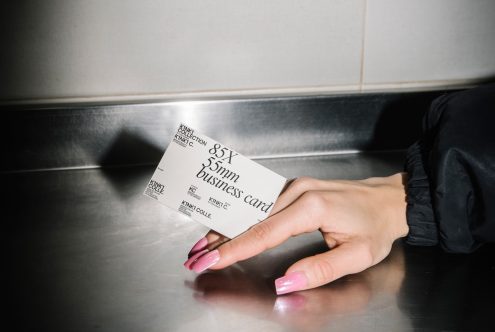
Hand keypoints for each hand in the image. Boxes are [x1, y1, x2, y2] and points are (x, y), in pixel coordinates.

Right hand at [184, 173, 408, 294]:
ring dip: (223, 228)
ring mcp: (293, 187)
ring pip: (250, 209)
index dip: (234, 249)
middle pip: (249, 219)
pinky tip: (224, 228)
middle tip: (193, 258)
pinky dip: (238, 219)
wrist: (387, 199)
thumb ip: (319, 270)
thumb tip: (284, 283)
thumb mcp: (356, 256)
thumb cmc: (374, 227)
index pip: (264, 233)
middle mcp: (297, 191)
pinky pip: (259, 204)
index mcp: (311, 207)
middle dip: (218, 240)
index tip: (211, 261)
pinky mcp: (292, 189)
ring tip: (200, 246)